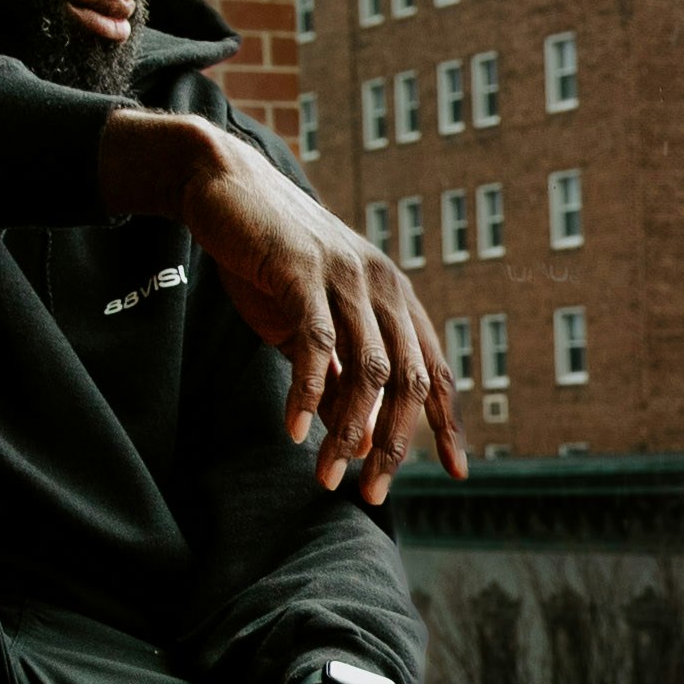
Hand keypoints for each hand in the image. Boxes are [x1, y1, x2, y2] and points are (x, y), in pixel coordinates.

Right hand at [98, 111, 466, 499]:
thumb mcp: (311, 330)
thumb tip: (362, 443)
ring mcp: (347, 277)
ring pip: (367, 369)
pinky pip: (316, 342)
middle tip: (371, 494)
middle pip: (409, 381)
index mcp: (396, 301)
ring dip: (347, 430)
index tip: (458, 472)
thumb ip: (338, 380)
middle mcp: (384, 287)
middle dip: (395, 444)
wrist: (225, 188)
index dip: (449, 422)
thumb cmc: (273, 264)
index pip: (435, 371)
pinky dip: (307, 391)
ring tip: (326, 476)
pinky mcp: (302, 271)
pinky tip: (294, 431)